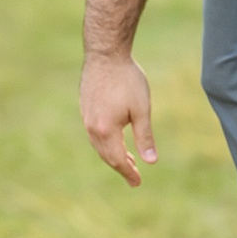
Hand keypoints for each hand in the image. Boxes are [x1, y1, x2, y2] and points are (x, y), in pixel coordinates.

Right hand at [80, 55, 156, 186]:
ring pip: (98, 144)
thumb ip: (145, 137)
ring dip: (112, 154)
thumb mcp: (141, 110)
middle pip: (106, 155)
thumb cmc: (127, 79)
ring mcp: (85, 117)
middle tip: (134, 176)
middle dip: (120, 167)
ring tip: (126, 160)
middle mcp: (92, 127)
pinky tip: (113, 138)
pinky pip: (93, 133)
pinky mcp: (85, 107)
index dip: (128, 173)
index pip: (117, 160)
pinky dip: (104, 142)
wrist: (105, 53)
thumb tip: (151, 162)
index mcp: (106, 130)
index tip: (137, 183)